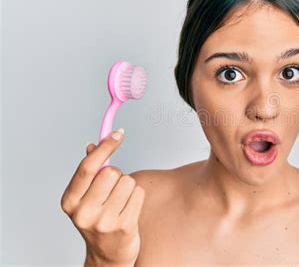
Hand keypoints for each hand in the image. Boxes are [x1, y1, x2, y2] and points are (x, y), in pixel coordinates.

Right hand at [60, 129, 144, 265]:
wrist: (107, 256)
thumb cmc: (98, 219)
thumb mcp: (86, 198)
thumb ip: (89, 172)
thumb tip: (92, 145)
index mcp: (70, 201)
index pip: (88, 167)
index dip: (105, 147)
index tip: (118, 133)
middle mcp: (83, 212)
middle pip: (111, 172)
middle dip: (116, 175)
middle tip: (113, 189)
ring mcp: (103, 221)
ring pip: (128, 182)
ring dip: (128, 187)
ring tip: (121, 202)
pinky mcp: (124, 226)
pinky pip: (139, 194)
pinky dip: (137, 197)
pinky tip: (129, 210)